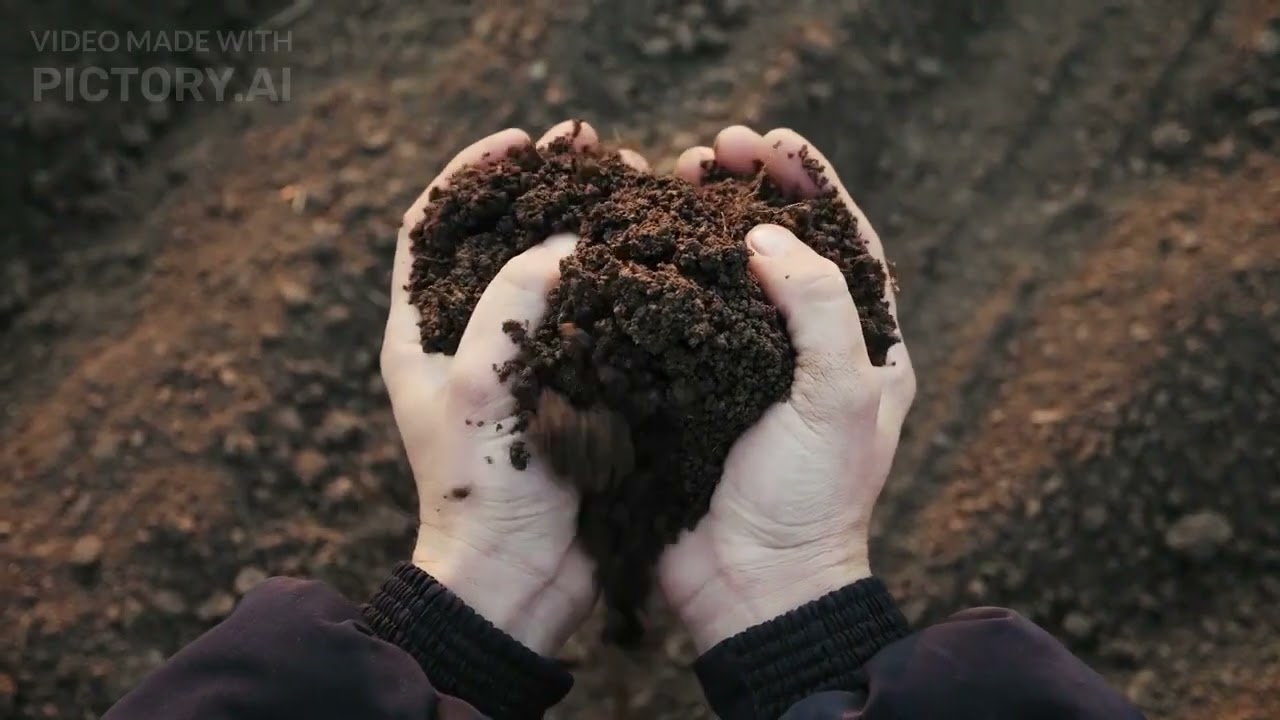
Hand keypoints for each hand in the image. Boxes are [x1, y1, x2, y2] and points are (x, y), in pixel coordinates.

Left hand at [380, 121, 631, 655]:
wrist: (519, 580)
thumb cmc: (481, 490)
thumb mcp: (479, 386)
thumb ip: (513, 302)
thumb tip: (563, 243)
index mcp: (423, 333)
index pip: (431, 226)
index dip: (470, 173)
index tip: (518, 141)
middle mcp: (471, 339)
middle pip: (503, 238)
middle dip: (546, 189)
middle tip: (597, 152)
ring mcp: (525, 363)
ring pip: (555, 273)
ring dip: (591, 228)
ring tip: (635, 190)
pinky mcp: (572, 389)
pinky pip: (595, 318)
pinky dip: (620, 282)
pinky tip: (656, 257)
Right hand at [658, 126, 916, 651]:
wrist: (751, 585)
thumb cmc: (812, 498)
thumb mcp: (842, 397)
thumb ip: (818, 308)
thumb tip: (769, 238)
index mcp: (861, 345)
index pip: (844, 241)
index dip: (811, 185)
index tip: (771, 143)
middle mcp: (803, 348)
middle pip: (779, 246)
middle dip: (747, 192)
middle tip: (710, 151)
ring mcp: (742, 366)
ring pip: (723, 274)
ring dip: (698, 224)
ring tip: (668, 181)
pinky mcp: (691, 388)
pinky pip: (675, 318)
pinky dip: (658, 277)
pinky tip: (633, 245)